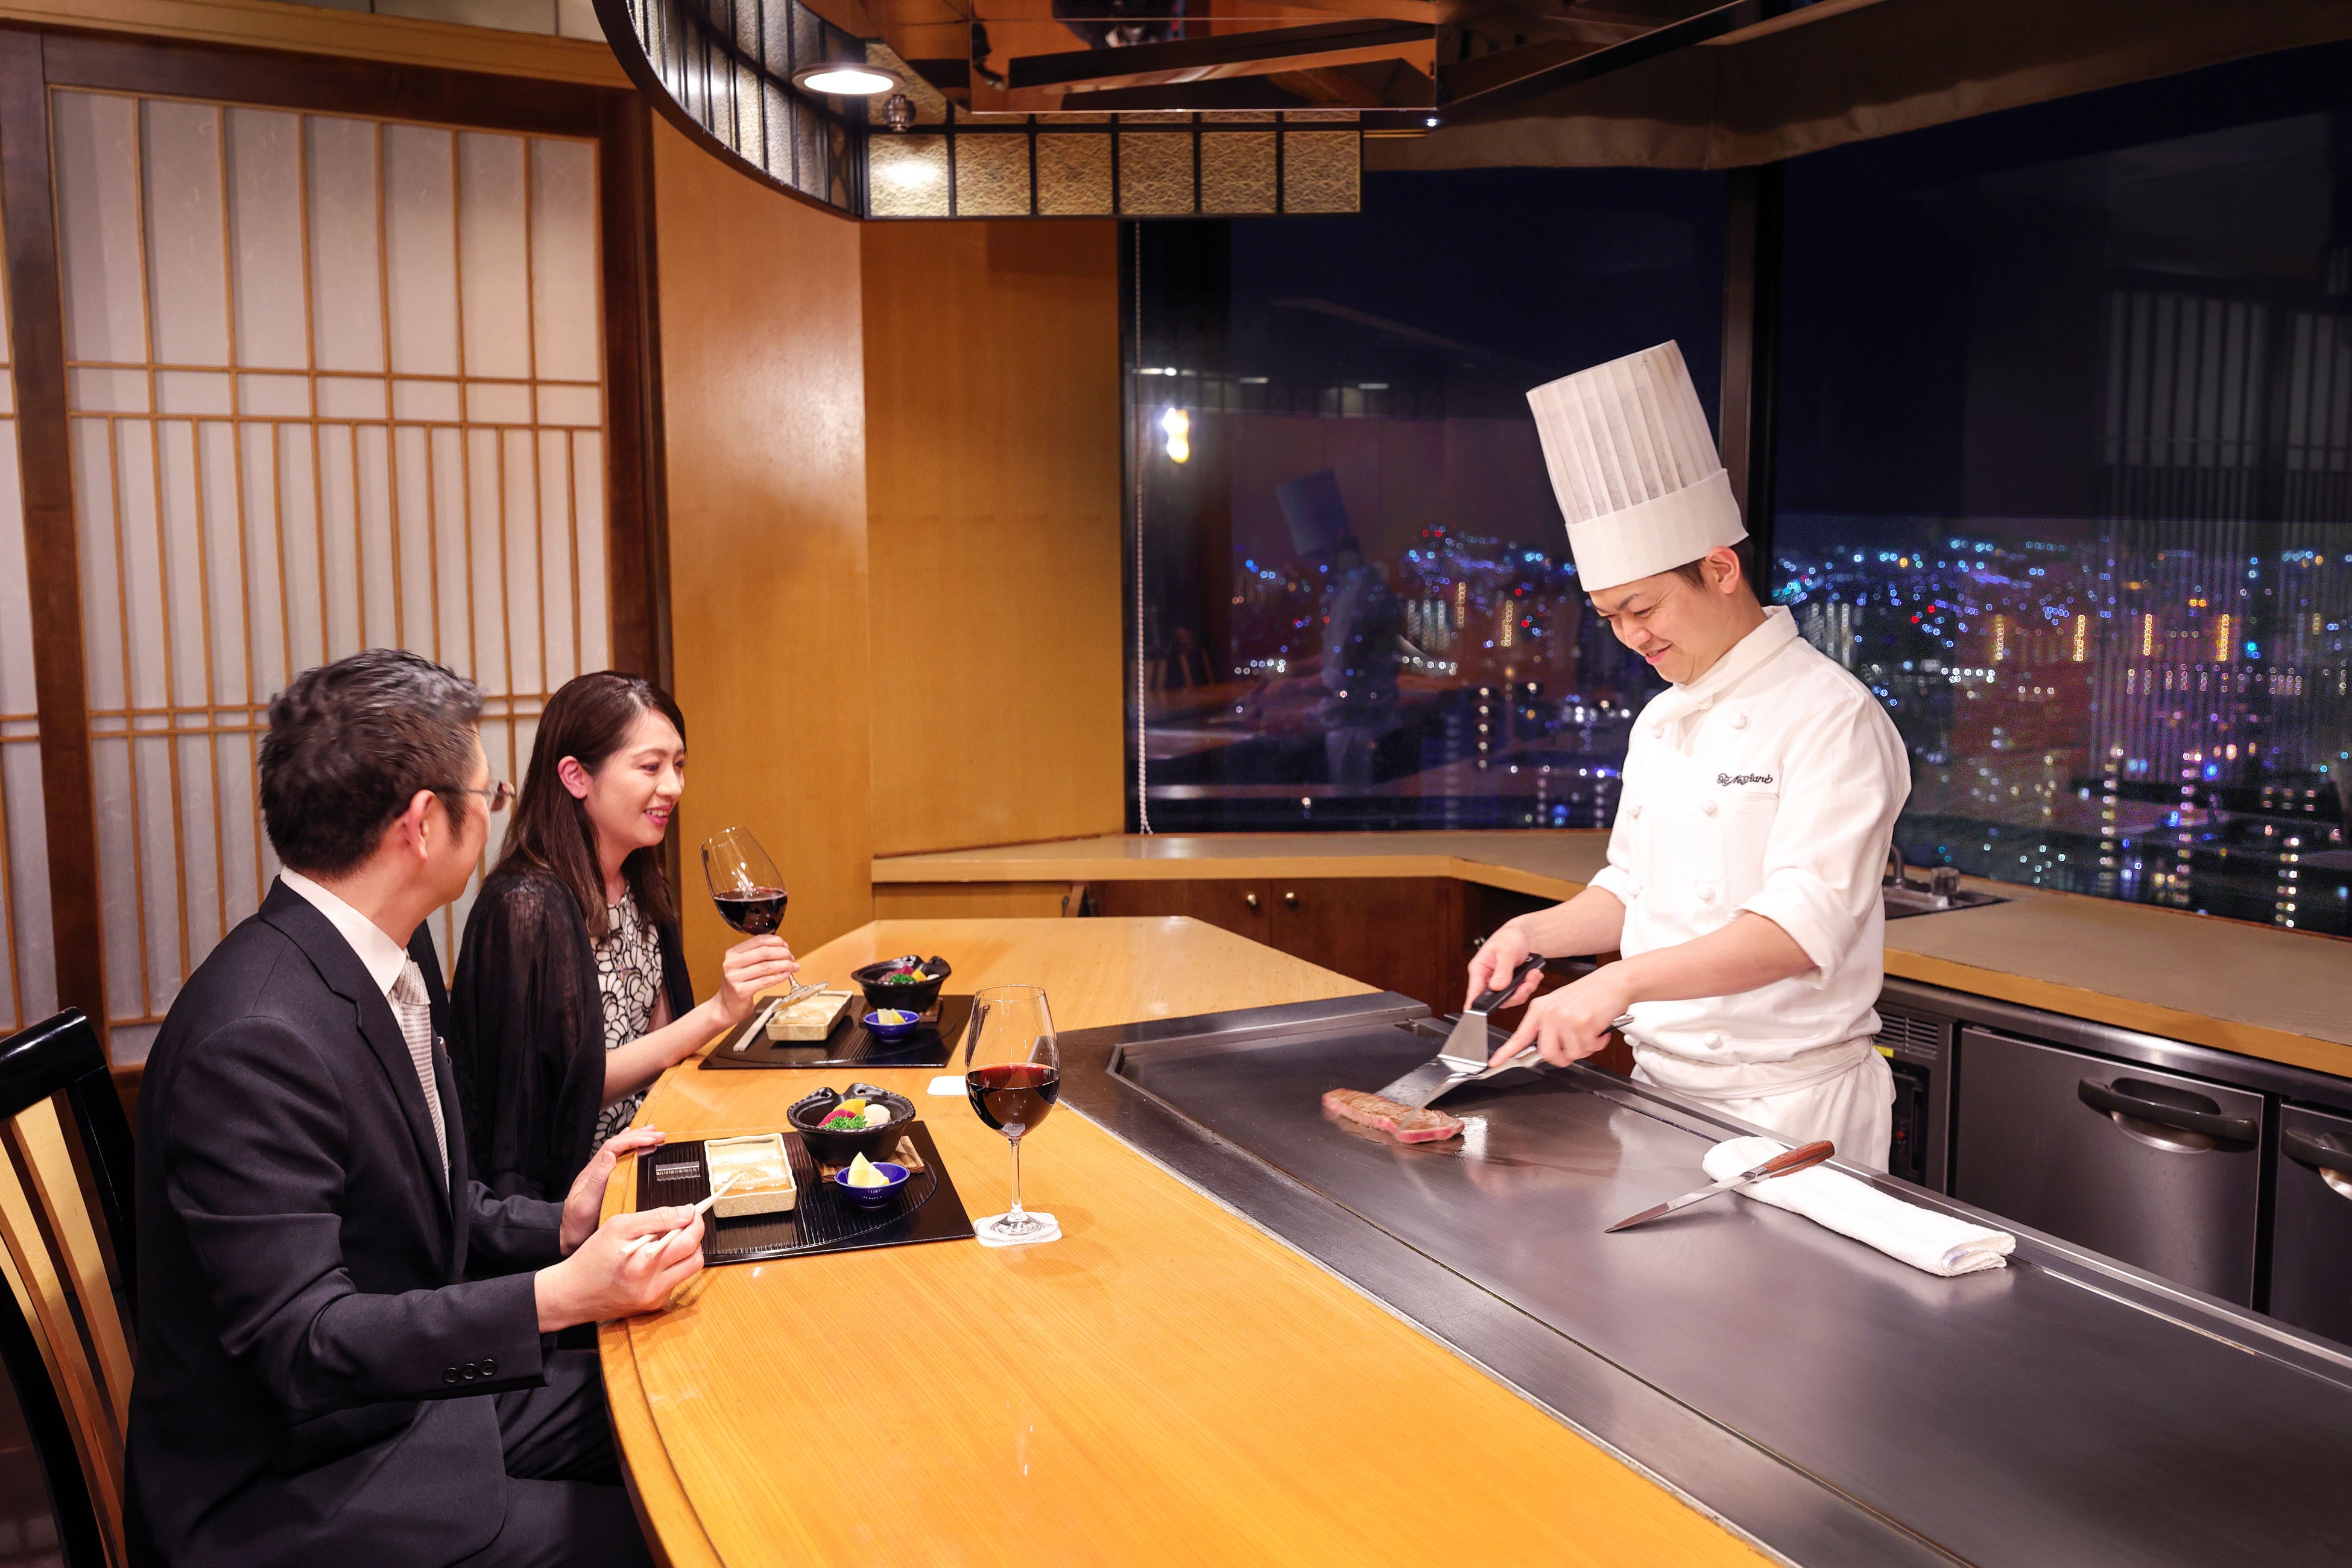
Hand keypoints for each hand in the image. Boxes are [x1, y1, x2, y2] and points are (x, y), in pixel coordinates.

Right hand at [534, 1206, 705, 1330]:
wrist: (572, 1294)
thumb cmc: (591, 1257)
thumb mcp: (618, 1227)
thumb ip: (656, 1218)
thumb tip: (687, 1213)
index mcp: (643, 1264)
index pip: (688, 1241)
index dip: (695, 1223)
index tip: (692, 1213)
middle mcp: (653, 1286)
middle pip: (696, 1259)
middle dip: (694, 1238)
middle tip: (681, 1226)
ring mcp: (655, 1299)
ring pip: (688, 1271)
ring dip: (683, 1253)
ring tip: (663, 1243)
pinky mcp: (653, 1306)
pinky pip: (674, 1282)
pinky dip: (670, 1268)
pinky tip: (651, 1262)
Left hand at [562, 1125, 665, 1253]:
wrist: (568, 1237)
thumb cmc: (576, 1223)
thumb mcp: (585, 1203)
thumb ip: (596, 1180)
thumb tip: (609, 1154)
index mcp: (593, 1172)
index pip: (614, 1146)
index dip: (633, 1139)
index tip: (652, 1139)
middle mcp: (598, 1170)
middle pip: (618, 1144)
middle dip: (639, 1136)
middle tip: (659, 1134)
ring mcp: (602, 1176)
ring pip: (619, 1150)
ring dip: (636, 1140)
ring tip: (652, 1133)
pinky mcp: (607, 1184)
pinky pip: (620, 1161)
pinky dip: (630, 1151)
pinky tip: (635, 1147)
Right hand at [712, 936, 799, 1025]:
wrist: (725, 1007)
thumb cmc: (737, 985)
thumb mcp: (742, 965)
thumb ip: (758, 955)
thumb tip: (782, 948)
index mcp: (732, 953)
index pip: (758, 940)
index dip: (776, 941)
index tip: (785, 946)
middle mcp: (731, 963)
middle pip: (764, 952)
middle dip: (782, 953)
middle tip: (791, 957)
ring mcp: (735, 977)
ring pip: (766, 966)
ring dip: (784, 965)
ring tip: (793, 966)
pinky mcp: (741, 991)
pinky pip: (765, 981)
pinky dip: (779, 977)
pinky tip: (786, 975)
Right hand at [1465, 919, 1544, 1008]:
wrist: (1523, 936)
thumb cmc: (1509, 938)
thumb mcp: (1506, 951)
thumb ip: (1502, 970)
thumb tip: (1497, 987)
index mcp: (1479, 969)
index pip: (1474, 991)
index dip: (1474, 1005)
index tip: (1476, 1016)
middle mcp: (1487, 979)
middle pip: (1497, 999)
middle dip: (1515, 993)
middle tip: (1526, 983)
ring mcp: (1499, 984)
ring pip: (1511, 998)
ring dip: (1525, 988)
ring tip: (1532, 974)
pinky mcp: (1510, 986)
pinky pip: (1520, 993)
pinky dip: (1530, 985)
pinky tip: (1533, 974)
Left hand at [1490, 966, 1633, 1068]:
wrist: (1613, 981)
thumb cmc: (1589, 995)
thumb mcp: (1560, 1005)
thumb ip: (1549, 1026)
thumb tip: (1544, 1051)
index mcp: (1539, 1008)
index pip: (1519, 1035)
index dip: (1506, 1052)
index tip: (1494, 1062)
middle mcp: (1549, 1013)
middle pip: (1547, 1054)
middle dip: (1563, 1058)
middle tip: (1574, 1049)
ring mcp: (1565, 1018)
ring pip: (1572, 1054)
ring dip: (1585, 1048)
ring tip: (1590, 1030)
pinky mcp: (1583, 1023)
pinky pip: (1589, 1048)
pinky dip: (1598, 1043)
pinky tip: (1599, 1028)